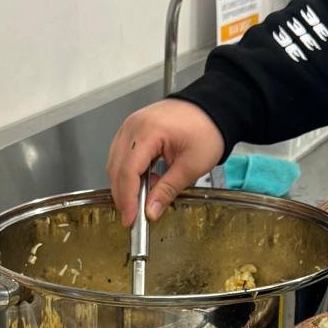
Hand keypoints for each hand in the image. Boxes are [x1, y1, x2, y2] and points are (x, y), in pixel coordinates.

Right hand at [106, 100, 224, 225]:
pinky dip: (128, 172)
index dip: (127, 199)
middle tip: (133, 216)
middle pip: (117, 168)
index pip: (128, 171)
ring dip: (124, 184)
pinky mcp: (133, 129)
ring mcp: (130, 126)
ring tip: (142, 199)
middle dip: (123, 195)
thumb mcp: (191, 166)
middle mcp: (133, 126)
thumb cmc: (206, 130)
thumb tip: (150, 211)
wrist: (211, 108)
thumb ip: (168, 190)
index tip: (130, 219)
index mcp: (148, 132)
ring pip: (115, 162)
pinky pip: (121, 154)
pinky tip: (144, 182)